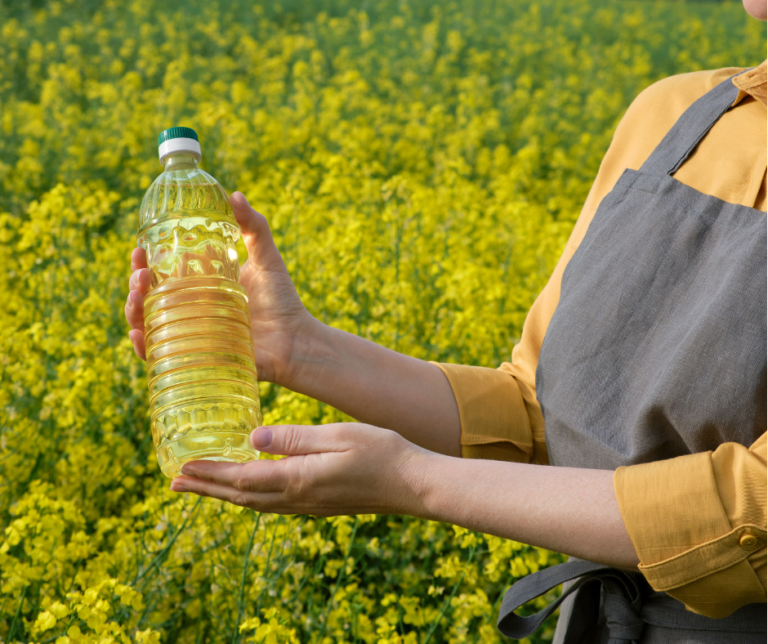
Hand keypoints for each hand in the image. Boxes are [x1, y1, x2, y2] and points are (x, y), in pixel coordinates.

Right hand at [125, 192, 314, 384]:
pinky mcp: (196, 358)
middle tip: (140, 273)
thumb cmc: (283, 301)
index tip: (139, 248)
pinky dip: (145, 347)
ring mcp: (191, 335)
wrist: (297, 342)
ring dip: (133, 310)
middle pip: (149, 297)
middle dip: (135, 283)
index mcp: (201, 287)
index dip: (144, 261)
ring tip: (136, 296)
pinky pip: (162, 356)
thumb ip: (254, 227)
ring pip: (150, 324)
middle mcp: (190, 310)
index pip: (162, 273)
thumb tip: (234, 193)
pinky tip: (138, 334)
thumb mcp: (267, 259)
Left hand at [168, 423, 429, 516]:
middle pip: (240, 497)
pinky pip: (273, 504)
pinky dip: (250, 497)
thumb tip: (252, 439)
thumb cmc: (381, 452)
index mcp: (299, 479)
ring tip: (202, 486)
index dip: (209, 473)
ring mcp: (309, 505)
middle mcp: (298, 498)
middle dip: (206, 488)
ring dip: (224, 495)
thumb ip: (293, 438)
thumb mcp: (337, 436)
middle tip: (175, 481)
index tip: (182, 467)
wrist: (413, 484)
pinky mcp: (320, 504)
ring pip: (255, 503)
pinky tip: (250, 489)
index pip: (241, 479)